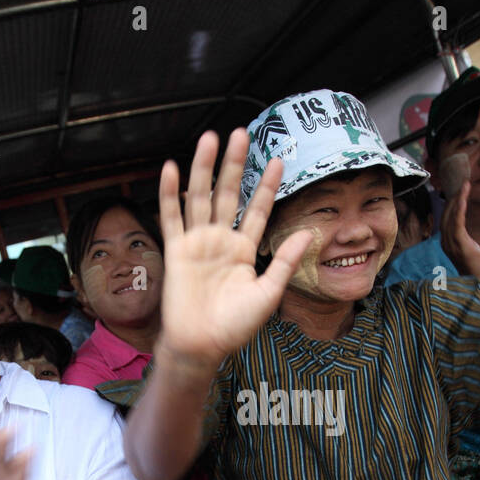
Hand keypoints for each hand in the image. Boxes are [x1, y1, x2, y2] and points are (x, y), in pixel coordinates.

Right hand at [156, 130, 312, 368]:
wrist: (202, 346)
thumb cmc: (235, 326)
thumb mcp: (269, 294)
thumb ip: (284, 262)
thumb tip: (309, 232)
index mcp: (244, 251)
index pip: (258, 210)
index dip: (267, 186)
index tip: (279, 160)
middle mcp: (221, 241)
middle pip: (229, 194)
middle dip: (236, 164)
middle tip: (242, 134)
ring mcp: (197, 243)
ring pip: (201, 197)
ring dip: (205, 169)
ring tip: (211, 139)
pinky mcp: (177, 251)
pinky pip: (172, 218)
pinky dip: (170, 194)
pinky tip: (171, 168)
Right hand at [439, 180, 479, 280]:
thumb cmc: (477, 267)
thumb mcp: (470, 249)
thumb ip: (464, 238)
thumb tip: (465, 228)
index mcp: (447, 243)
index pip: (446, 219)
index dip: (451, 204)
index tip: (458, 191)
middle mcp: (445, 242)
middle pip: (446, 214)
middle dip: (453, 198)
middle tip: (462, 183)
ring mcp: (451, 243)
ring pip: (450, 215)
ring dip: (457, 199)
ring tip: (464, 186)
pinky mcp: (460, 243)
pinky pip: (457, 221)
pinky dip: (460, 207)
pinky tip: (464, 197)